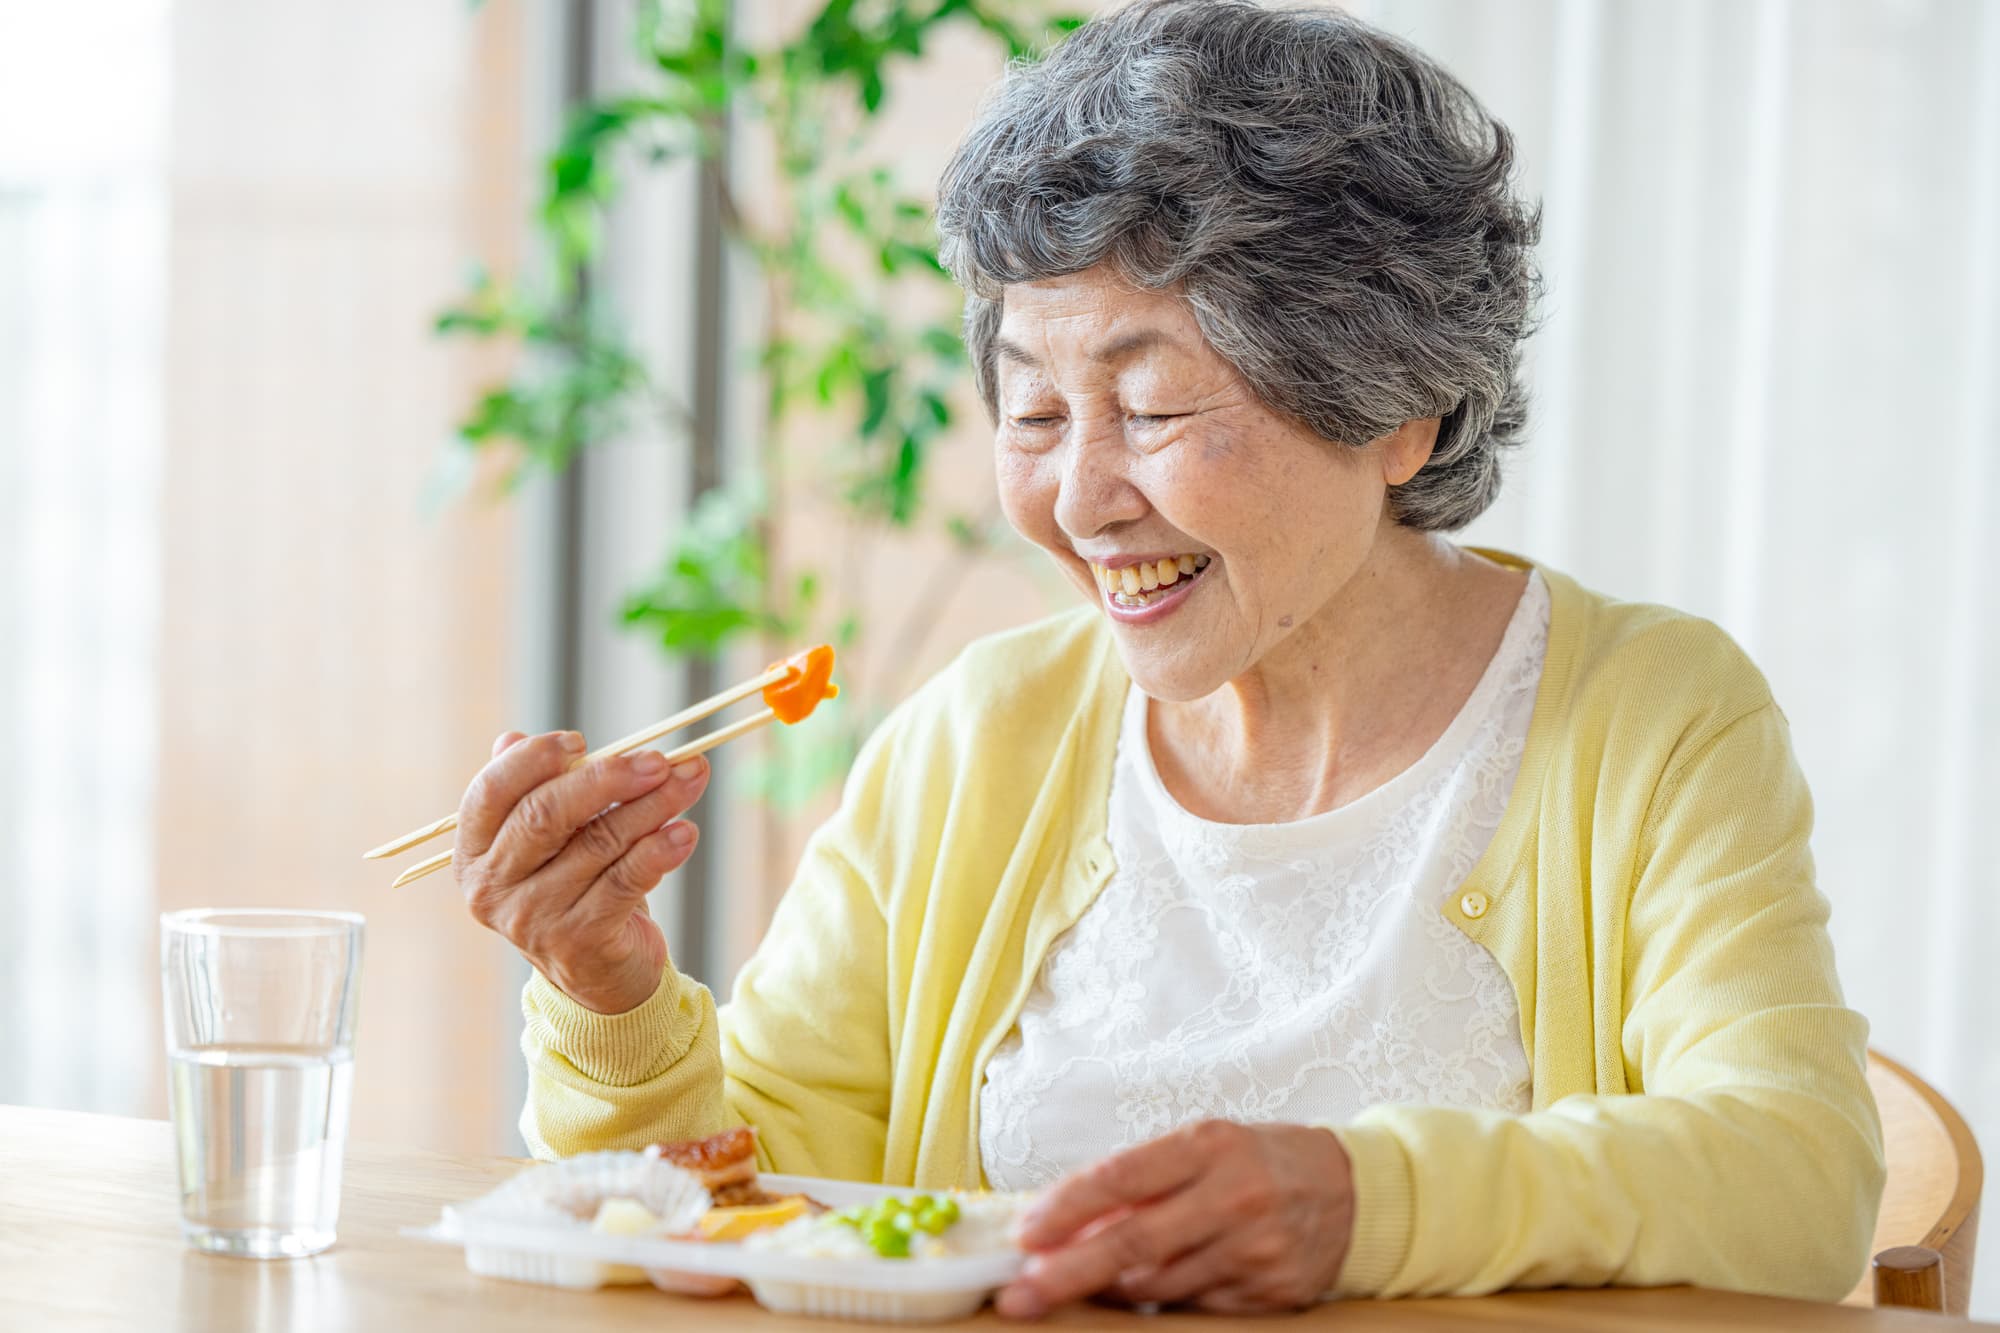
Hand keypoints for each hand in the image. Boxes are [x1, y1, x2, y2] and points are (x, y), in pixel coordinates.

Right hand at [456, 730, 710, 1014]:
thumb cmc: (573, 888)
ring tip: (689, 780)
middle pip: (545, 814)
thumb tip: (512, 737)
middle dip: (608, 777)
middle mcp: (493, 888)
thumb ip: (533, 790)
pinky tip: (686, 831)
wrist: (598, 975)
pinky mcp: (580, 941)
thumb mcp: (547, 842)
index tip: (580, 740)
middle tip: (658, 759)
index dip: (533, 760)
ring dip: (653, 805)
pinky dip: (660, 850)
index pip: (490, 792)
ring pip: (598, 843)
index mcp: (474, 852)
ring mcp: (534, 918)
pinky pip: (626, 881)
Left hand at [996, 1120, 1353, 1317]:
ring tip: (1079, 1279)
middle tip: (1020, 1294)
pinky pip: (1194, 1306)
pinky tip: (1149, 1286)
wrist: (1351, 1191)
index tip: (1025, 1233)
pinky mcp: (1270, 1294)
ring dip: (1109, 1287)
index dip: (1067, 1208)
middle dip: (1068, 1272)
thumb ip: (1139, 1182)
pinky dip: (1161, 1299)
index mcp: (1210, 1145)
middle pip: (1134, 1243)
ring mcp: (1255, 1251)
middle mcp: (1234, 1197)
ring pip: (1158, 1284)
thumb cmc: (1257, 1161)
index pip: (1122, 1177)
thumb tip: (1062, 1221)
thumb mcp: (1202, 1147)